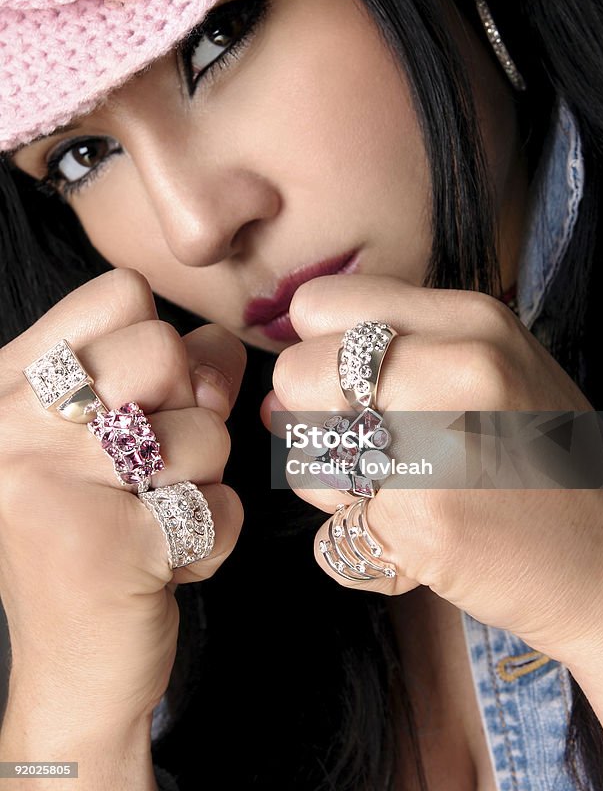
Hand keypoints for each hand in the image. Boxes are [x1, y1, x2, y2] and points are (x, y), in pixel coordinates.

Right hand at [0, 269, 245, 736]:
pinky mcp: (105, 546)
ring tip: (154, 517)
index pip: (120, 291)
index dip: (160, 344)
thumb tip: (225, 343)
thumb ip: (175, 370)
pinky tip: (166, 559)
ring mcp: (51, 484)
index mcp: (11, 384)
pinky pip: (222, 505)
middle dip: (187, 411)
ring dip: (203, 482)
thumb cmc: (102, 531)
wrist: (74, 667)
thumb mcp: (118, 433)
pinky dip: (216, 536)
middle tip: (151, 468)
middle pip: (164, 348)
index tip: (143, 400)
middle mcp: (14, 425)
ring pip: (205, 431)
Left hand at [261, 274, 602, 664]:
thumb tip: (275, 388)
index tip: (344, 384)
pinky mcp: (424, 525)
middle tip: (366, 447)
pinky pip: (329, 535)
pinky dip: (359, 544)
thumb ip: (394, 355)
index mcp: (471, 320)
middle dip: (312, 418)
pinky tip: (416, 541)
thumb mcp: (492, 367)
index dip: (316, 348)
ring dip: (334, 487)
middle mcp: (457, 370)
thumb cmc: (540, 459)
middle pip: (297, 373)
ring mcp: (440, 446)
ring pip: (302, 456)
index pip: (319, 305)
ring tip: (400, 493)